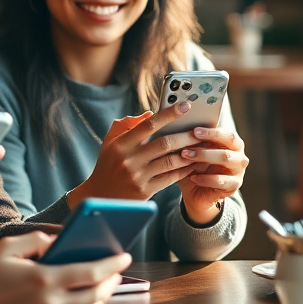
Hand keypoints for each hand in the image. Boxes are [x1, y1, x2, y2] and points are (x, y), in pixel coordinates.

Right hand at [0, 232, 130, 303]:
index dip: (113, 264)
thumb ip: (39, 238)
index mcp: (43, 279)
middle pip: (96, 294)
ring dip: (101, 298)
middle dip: (112, 281)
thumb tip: (64, 241)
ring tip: (104, 285)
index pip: (91, 272)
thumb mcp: (8, 246)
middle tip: (117, 270)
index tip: (126, 256)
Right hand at [66, 101, 202, 207]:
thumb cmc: (108, 165)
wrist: (100, 197)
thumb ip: (127, 124)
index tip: (186, 106)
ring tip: (202, 147)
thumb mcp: (110, 142)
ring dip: (189, 153)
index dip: (169, 114)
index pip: (149, 125)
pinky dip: (183, 170)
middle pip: (164, 143)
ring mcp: (138, 176)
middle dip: (186, 135)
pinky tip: (193, 164)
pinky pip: (170, 178)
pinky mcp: (145, 191)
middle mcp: (129, 160)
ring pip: (170, 161)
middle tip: (201, 130)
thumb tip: (149, 114)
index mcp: (121, 144)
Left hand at [177, 126, 247, 224]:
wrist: (198, 193)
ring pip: (225, 160)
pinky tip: (193, 177)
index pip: (227, 134)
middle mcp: (239, 155)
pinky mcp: (234, 186)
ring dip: (204, 159)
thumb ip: (193, 141)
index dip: (211, 132)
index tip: (194, 131)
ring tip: (186, 160)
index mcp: (233, 143)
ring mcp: (239, 171)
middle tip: (185, 150)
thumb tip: (181, 128)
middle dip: (204, 148)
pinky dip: (205, 179)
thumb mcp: (194, 153)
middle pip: (226, 148)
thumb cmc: (197, 166)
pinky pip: (220, 181)